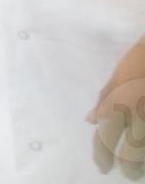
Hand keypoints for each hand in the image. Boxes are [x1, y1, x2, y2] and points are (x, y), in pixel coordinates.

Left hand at [89, 40, 144, 177]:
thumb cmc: (141, 59)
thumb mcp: (118, 76)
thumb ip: (105, 99)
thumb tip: (91, 119)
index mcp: (120, 104)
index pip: (105, 137)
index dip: (102, 155)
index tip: (102, 166)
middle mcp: (138, 115)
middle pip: (132, 152)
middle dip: (129, 167)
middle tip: (126, 173)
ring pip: (144, 149)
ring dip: (141, 163)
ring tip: (137, 170)